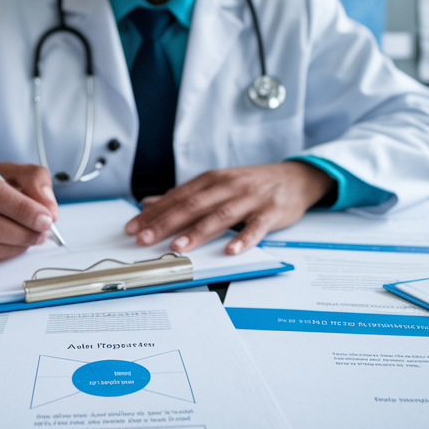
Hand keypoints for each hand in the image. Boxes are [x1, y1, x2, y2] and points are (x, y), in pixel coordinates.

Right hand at [0, 161, 58, 264]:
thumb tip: (48, 207)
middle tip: (42, 231)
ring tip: (31, 238)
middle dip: (22, 231)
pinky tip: (13, 245)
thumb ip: (33, 180)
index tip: (45, 217)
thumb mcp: (8, 171)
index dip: (22, 208)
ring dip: (15, 247)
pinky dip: (1, 256)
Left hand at [124, 162, 332, 254]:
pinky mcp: (271, 212)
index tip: (133, 226)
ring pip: (220, 216)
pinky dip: (244, 239)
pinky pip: (256, 227)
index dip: (153, 213)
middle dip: (166, 223)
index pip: (176, 197)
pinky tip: (231, 250)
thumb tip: (150, 203)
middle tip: (145, 238)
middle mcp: (228, 187)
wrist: (295, 178)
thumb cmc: (253, 183)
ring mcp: (250, 199)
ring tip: (178, 246)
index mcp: (212, 180)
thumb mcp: (217, 184)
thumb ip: (185, 195)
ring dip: (198, 232)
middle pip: (192, 206)